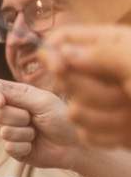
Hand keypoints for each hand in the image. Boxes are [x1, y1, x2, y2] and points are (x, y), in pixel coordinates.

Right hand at [0, 78, 79, 170]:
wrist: (74, 146)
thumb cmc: (63, 120)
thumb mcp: (43, 102)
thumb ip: (19, 94)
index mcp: (19, 96)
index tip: (1, 102)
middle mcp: (13, 113)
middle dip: (18, 117)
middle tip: (35, 119)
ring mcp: (13, 132)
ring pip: (4, 132)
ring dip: (24, 133)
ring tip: (38, 133)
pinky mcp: (14, 150)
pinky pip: (9, 147)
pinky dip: (24, 147)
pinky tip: (35, 146)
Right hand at [39, 25, 130, 150]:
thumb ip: (100, 54)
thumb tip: (62, 52)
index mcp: (110, 44)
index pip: (63, 39)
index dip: (53, 53)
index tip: (60, 68)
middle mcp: (102, 71)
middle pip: (65, 80)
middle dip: (94, 92)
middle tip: (125, 92)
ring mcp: (103, 102)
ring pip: (75, 112)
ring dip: (108, 117)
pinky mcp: (105, 129)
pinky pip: (87, 135)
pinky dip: (110, 136)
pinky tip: (130, 130)